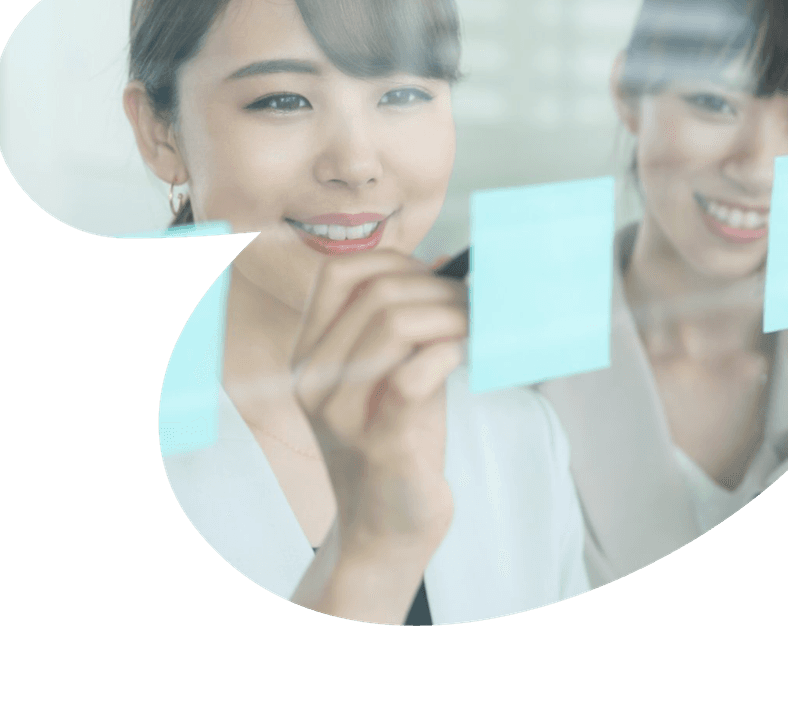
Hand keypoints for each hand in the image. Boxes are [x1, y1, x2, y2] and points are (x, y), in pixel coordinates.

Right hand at [289, 249, 466, 621]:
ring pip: (393, 325)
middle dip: (438, 288)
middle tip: (476, 300)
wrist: (387, 526)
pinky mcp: (378, 443)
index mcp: (310, 353)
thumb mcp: (391, 370)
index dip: (394, 261)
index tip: (437, 274)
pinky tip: (468, 354)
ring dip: (450, 314)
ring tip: (478, 324)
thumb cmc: (396, 438)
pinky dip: (448, 352)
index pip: (337, 275)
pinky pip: (411, 376)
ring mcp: (341, 413)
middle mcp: (313, 378)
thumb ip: (405, 322)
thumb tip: (444, 264)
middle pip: (376, 294)